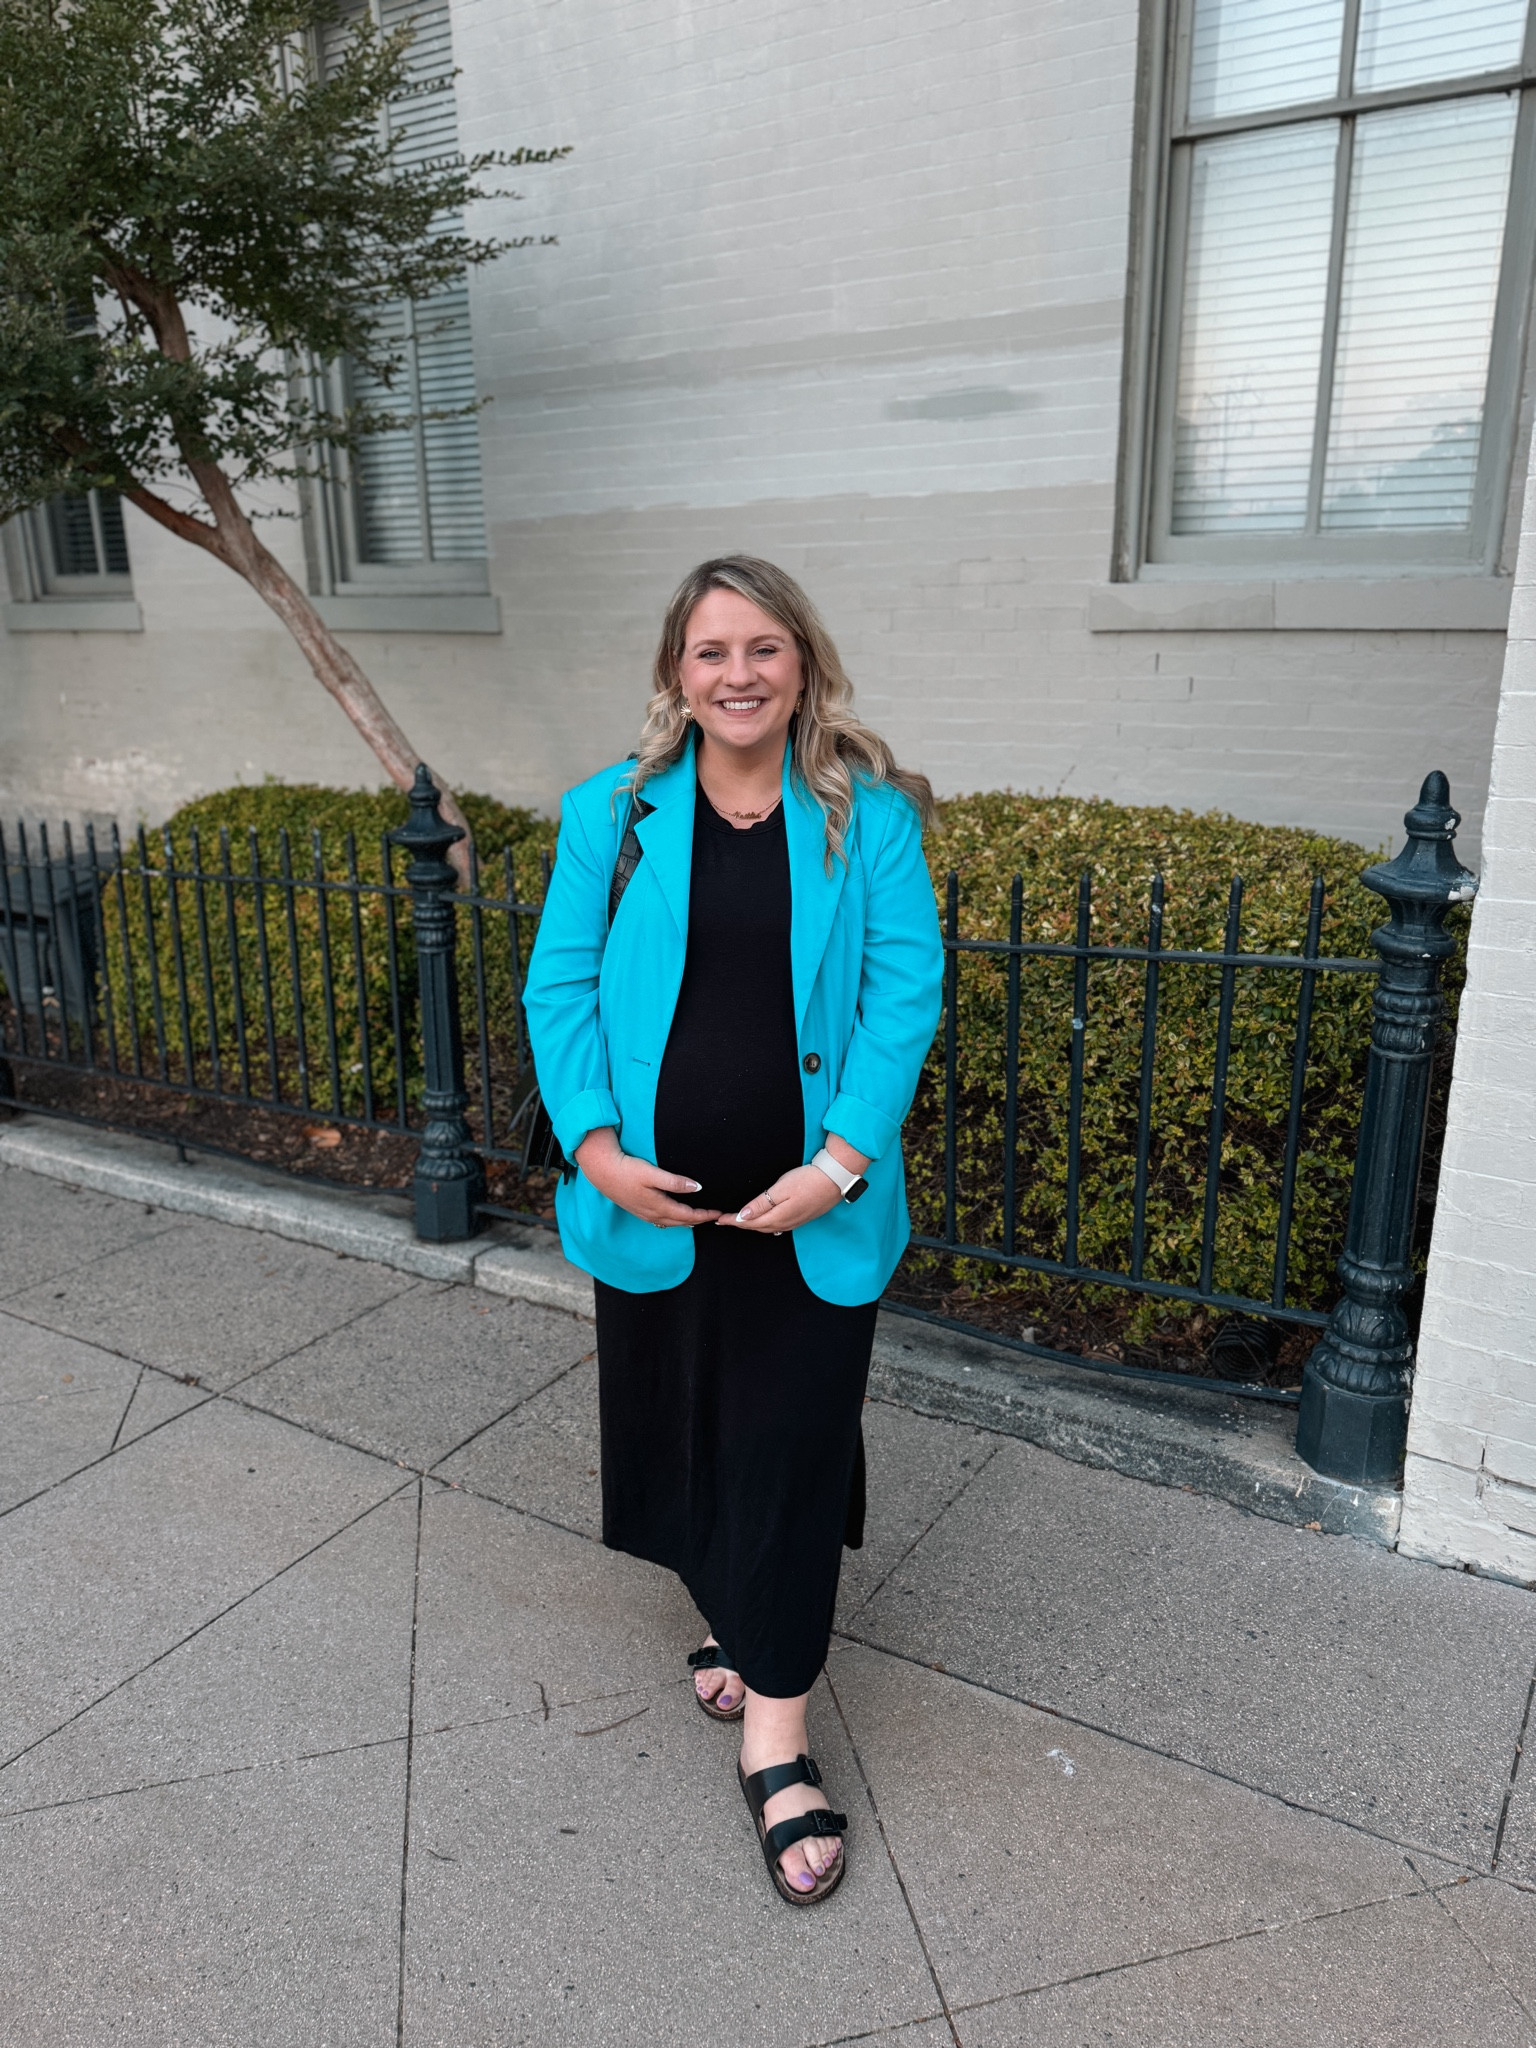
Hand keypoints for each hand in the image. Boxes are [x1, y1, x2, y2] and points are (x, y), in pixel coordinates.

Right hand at [573, 1127, 720, 1226]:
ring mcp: (644, 1213)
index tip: (719, 1213)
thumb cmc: (627, 1170)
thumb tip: (697, 1188)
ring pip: (672, 1223)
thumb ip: (675, 1182)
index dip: (705, 1215)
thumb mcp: (652, 1173)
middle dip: (699, 1220)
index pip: (688, 1215)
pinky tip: (676, 1216)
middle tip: (714, 1217)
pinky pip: (662, 1220)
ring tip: (700, 1218)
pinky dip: (674, 1220)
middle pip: (682, 1222)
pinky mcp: (638, 1209)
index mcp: (659, 1206)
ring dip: (687, 1221)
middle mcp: (652, 1214)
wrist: (602, 1171)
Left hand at [718, 1163, 845, 1233]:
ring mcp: (795, 1222)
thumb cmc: (809, 1180)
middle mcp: (785, 1223)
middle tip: (724, 1221)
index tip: (719, 1219)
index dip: (733, 1221)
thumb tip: (743, 1216)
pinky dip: (765, 1224)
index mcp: (778, 1217)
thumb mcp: (781, 1188)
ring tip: (739, 1221)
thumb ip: (761, 1203)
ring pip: (767, 1227)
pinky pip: (777, 1226)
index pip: (749, 1222)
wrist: (835, 1179)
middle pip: (757, 1227)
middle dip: (739, 1225)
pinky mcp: (801, 1218)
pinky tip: (762, 1220)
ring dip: (752, 1225)